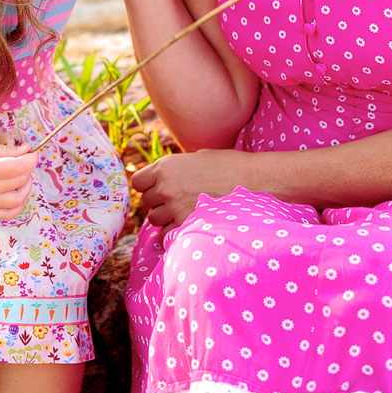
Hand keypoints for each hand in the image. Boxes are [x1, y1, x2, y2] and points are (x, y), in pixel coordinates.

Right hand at [0, 138, 37, 219]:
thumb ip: (7, 151)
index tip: (33, 152)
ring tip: (20, 175)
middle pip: (20, 181)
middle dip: (26, 168)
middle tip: (22, 159)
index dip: (31, 159)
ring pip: (18, 199)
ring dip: (25, 186)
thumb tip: (28, 150)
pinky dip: (17, 204)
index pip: (18, 167)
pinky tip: (15, 191)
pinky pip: (8, 213)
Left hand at [131, 149, 251, 234]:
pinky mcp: (187, 225)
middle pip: (146, 202)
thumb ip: (173, 169)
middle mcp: (166, 187)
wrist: (254, 181)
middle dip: (157, 202)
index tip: (156, 188)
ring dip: (165, 218)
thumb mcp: (194, 157)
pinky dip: (173, 233)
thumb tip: (160, 179)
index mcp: (166, 166)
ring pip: (154, 220)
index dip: (146, 185)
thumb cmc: (227, 166)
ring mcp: (175, 207)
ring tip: (184, 212)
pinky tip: (187, 225)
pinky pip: (166, 235)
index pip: (137, 182)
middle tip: (176, 200)